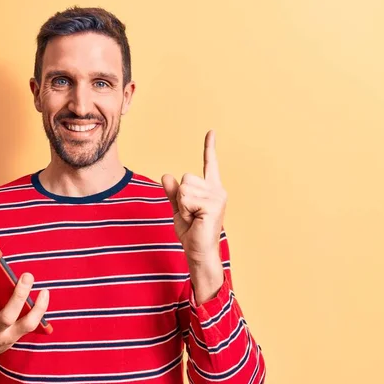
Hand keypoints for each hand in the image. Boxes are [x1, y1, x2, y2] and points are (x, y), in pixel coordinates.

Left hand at [162, 130, 226, 263]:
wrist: (198, 251)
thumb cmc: (191, 232)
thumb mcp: (178, 209)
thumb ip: (173, 193)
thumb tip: (166, 175)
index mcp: (210, 189)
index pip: (209, 164)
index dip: (209, 147)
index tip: (211, 131)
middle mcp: (217, 190)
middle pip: (186, 177)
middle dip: (181, 197)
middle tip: (190, 214)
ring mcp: (217, 197)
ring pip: (184, 188)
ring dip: (183, 205)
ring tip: (193, 218)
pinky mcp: (213, 205)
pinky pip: (186, 198)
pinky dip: (185, 211)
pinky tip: (196, 220)